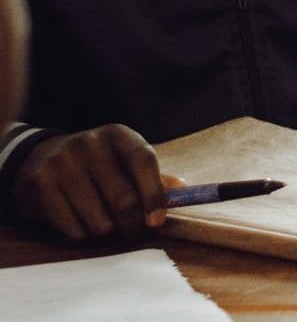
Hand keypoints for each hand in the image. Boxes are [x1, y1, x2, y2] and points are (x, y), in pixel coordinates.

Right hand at [11, 125, 166, 240]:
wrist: (38, 160)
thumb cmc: (94, 166)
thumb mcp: (122, 161)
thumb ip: (152, 176)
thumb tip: (183, 190)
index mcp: (117, 135)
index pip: (144, 161)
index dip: (155, 194)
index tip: (157, 220)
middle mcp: (89, 144)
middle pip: (123, 198)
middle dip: (133, 224)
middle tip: (134, 233)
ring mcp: (62, 163)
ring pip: (99, 220)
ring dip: (107, 232)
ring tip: (106, 227)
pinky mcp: (40, 185)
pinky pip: (72, 228)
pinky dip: (83, 236)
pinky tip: (81, 226)